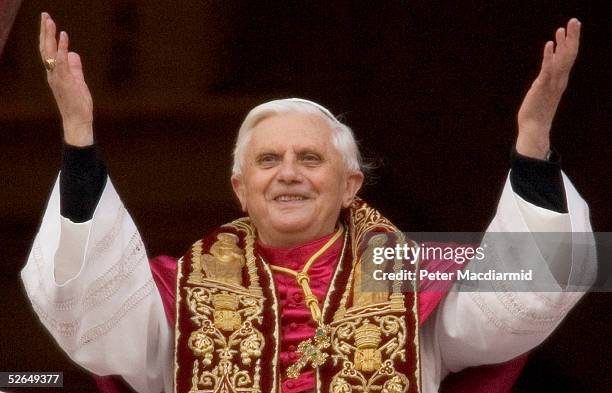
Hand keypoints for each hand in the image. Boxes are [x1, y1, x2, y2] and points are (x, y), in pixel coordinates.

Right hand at [40, 12, 93, 145]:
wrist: (78, 121)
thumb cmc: (78, 104)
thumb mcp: (78, 82)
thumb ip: (75, 68)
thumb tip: (73, 53)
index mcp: (55, 74)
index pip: (49, 52)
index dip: (48, 37)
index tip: (49, 23)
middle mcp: (53, 74)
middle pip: (45, 49)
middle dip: (45, 32)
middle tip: (45, 16)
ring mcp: (57, 77)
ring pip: (50, 52)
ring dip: (49, 36)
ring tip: (50, 21)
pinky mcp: (65, 81)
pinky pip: (61, 61)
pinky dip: (62, 47)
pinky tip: (64, 36)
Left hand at [516, 18, 580, 159]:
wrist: (534, 128)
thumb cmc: (537, 111)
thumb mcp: (544, 92)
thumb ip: (546, 82)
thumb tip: (546, 74)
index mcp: (560, 80)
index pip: (568, 57)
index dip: (571, 42)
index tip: (571, 28)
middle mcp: (559, 80)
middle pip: (569, 55)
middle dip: (572, 37)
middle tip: (574, 21)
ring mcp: (552, 83)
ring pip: (561, 60)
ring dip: (562, 43)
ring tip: (563, 28)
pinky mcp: (542, 87)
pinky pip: (547, 69)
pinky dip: (549, 56)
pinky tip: (549, 44)